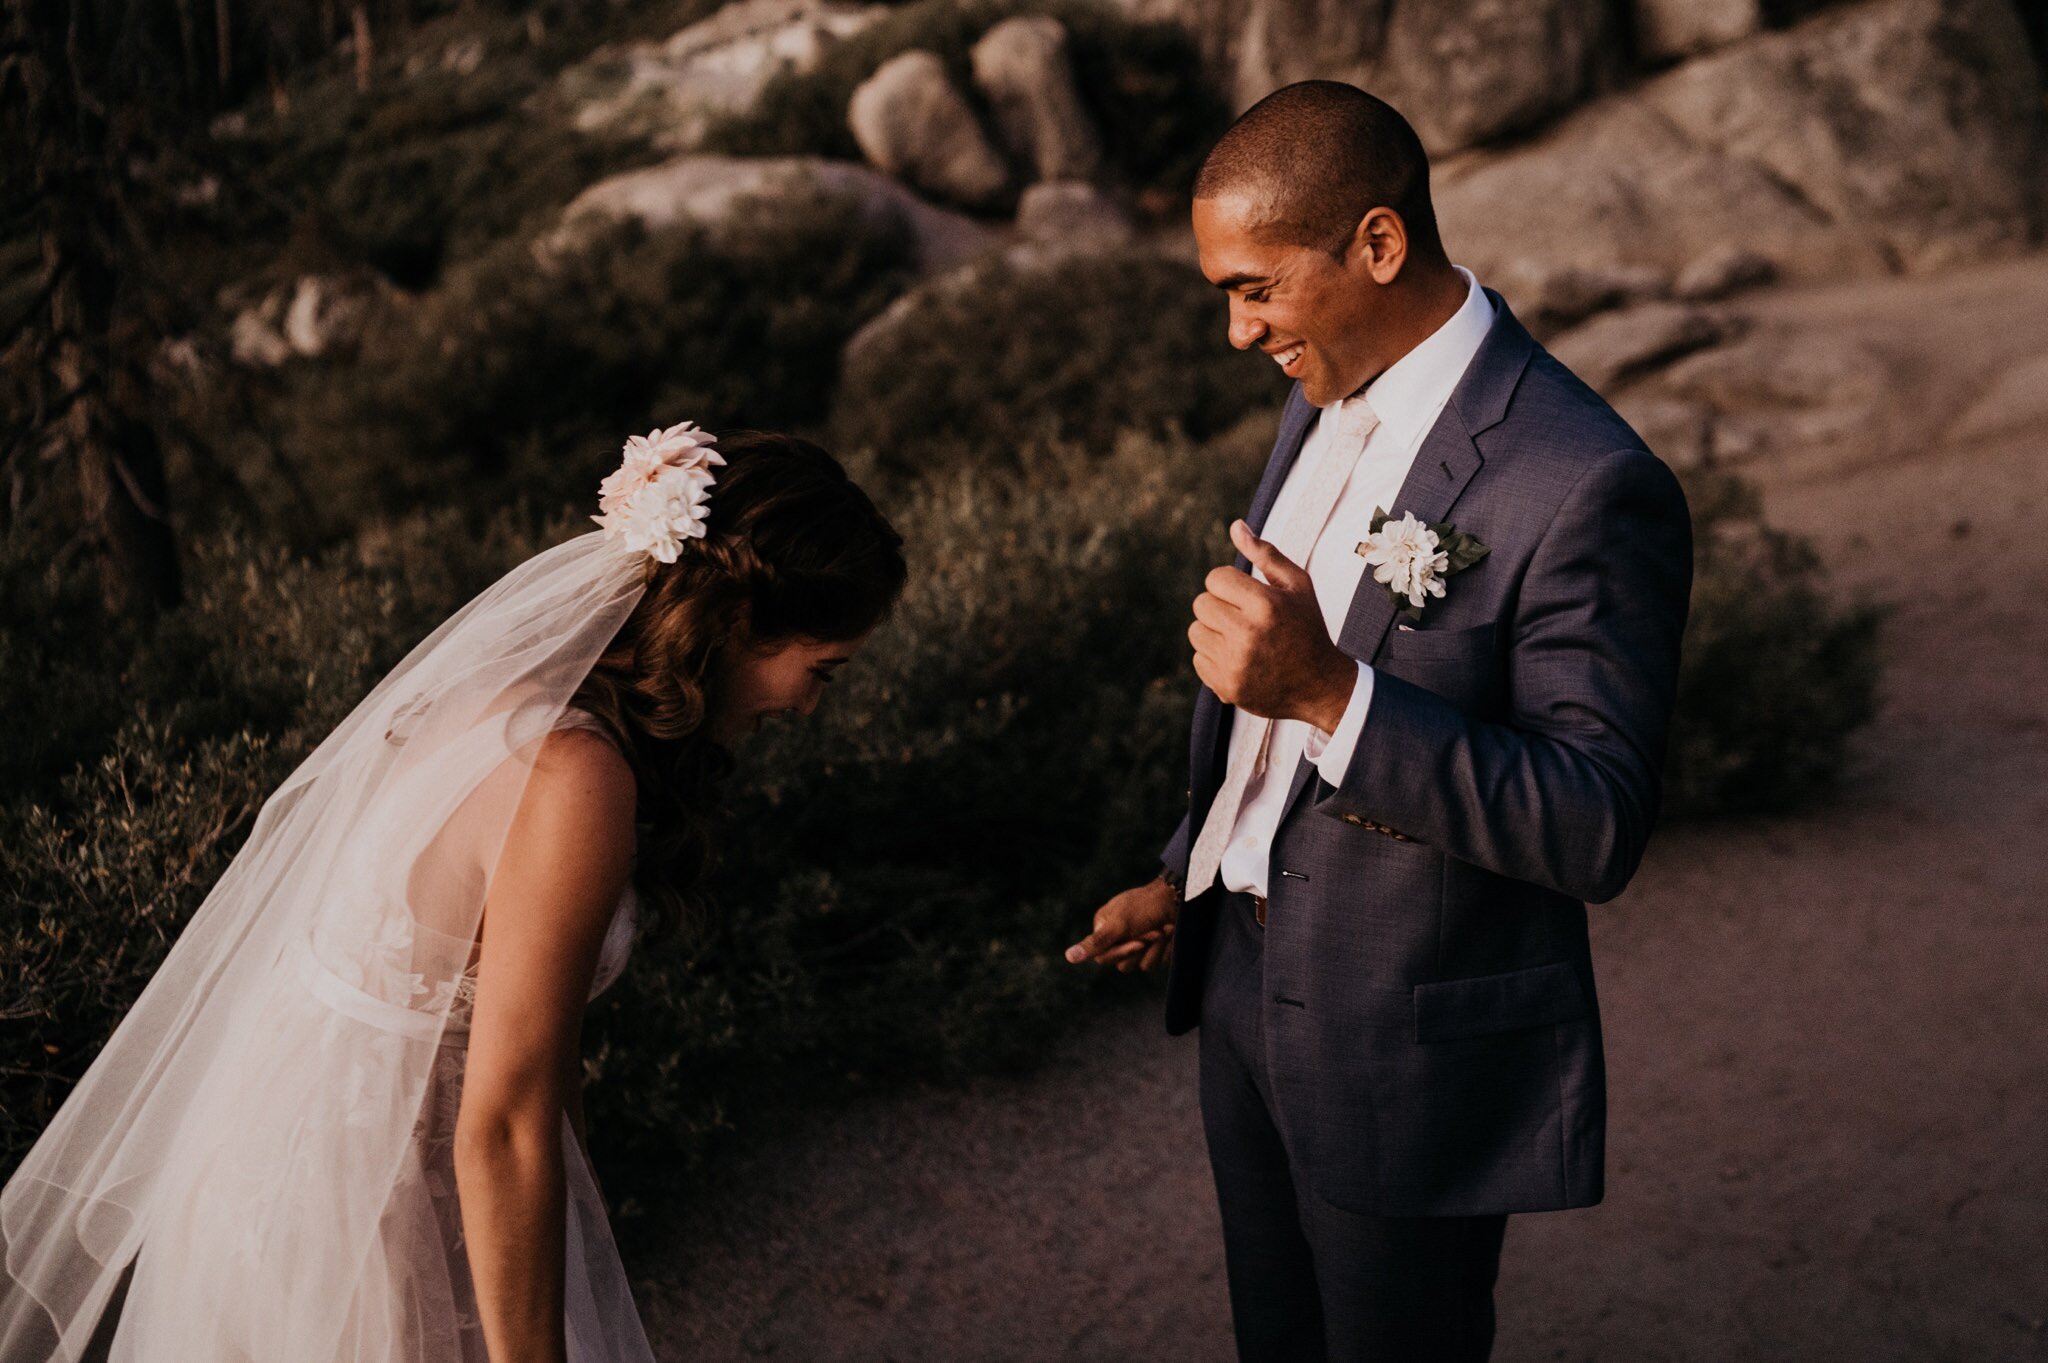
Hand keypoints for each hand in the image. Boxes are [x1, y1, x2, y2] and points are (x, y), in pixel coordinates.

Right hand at [1065, 878, 1178, 972]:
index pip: (1103, 956)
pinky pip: (1156, 962)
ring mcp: (1137, 946)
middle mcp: (1119, 939)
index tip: (1139, 941)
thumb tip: (1068, 957)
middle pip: (1123, 964)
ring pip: (1142, 966)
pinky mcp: (1154, 951)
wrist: (1177, 899)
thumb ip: (1096, 942)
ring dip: (1157, 948)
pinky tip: (1171, 934)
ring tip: (1165, 929)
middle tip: (1155, 930)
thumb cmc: (1144, 906)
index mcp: (1105, 929)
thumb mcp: (1119, 924)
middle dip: (1143, 947)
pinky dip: (1166, 949)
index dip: (1122, 951)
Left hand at [1189, 521, 1355, 730]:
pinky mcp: (1226, 687)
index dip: (1229, 584)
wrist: (1320, 686)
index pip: (1215, 578)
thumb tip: (1235, 526)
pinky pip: (1198, 659)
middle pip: (1201, 604)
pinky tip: (1240, 659)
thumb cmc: (1307, 628)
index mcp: (1266, 605)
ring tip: (1243, 639)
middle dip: (1220, 606)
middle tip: (1245, 618)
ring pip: (1196, 631)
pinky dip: (1214, 657)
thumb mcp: (1297, 586)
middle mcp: (1248, 634)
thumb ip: (1265, 554)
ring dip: (1214, 632)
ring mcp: (1235, 664)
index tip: (1247, 596)